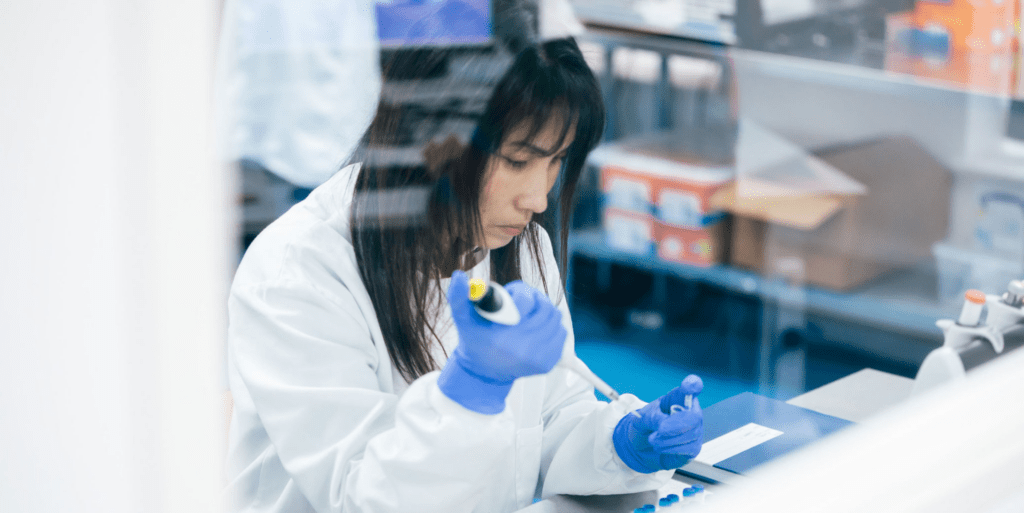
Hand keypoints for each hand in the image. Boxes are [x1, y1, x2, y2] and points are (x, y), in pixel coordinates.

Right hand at [437, 271, 566, 413]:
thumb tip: (458, 276)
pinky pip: (561, 333)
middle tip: (524, 301)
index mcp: (501, 337)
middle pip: (544, 307)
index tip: (512, 297)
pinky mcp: (547, 363)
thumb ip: (458, 295)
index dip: (521, 294)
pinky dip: (552, 327)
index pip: (526, 301)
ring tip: (530, 314)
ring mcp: (537, 359)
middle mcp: (521, 350)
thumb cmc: (475, 338)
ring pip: (555, 318)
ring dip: (544, 311)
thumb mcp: (462, 317)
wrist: (484, 371)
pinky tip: (536, 328)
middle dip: (535, 299)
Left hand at [612, 375, 703, 472]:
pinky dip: (670, 449)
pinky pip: (687, 449)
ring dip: (667, 440)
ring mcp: (695, 429)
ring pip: (690, 435)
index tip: (687, 385)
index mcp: (679, 397)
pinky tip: (660, 447)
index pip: (692, 386)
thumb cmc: (646, 425)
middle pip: (694, 417)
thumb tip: (663, 425)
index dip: (692, 385)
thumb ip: (652, 418)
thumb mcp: (643, 417)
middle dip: (675, 426)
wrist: (643, 445)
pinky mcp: (694, 447)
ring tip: (653, 439)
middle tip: (660, 429)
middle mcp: (692, 411)